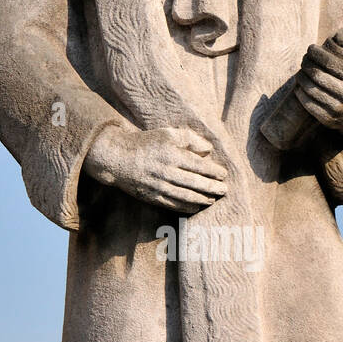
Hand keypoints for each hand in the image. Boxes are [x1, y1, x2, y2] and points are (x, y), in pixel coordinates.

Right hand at [84, 124, 227, 213]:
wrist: (118, 159)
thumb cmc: (146, 143)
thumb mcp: (167, 134)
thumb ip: (190, 139)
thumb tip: (208, 150)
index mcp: (171, 155)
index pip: (197, 165)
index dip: (213, 171)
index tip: (223, 174)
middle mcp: (165, 172)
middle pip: (194, 183)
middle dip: (211, 188)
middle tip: (224, 190)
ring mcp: (158, 186)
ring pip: (185, 196)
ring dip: (202, 199)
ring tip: (213, 200)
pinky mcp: (151, 197)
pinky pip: (172, 205)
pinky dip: (186, 207)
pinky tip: (196, 207)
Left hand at [294, 32, 342, 135]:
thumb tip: (338, 33)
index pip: (328, 61)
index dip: (315, 53)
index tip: (310, 49)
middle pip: (317, 75)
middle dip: (306, 64)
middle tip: (303, 60)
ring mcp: (340, 108)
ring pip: (311, 89)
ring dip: (301, 78)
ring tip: (301, 72)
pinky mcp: (330, 120)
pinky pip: (309, 105)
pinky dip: (301, 94)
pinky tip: (300, 87)